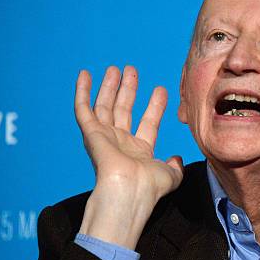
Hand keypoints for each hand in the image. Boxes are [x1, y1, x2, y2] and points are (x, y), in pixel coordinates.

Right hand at [75, 66, 183, 249]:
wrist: (129, 191)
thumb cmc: (149, 186)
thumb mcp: (170, 175)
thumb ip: (175, 166)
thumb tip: (177, 158)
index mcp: (139, 151)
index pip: (148, 123)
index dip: (154, 106)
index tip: (160, 89)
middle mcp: (121, 143)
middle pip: (124, 110)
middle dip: (128, 90)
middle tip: (131, 70)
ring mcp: (105, 138)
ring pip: (105, 106)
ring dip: (110, 87)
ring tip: (116, 68)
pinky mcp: (91, 134)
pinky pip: (83, 109)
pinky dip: (82, 91)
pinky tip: (85, 74)